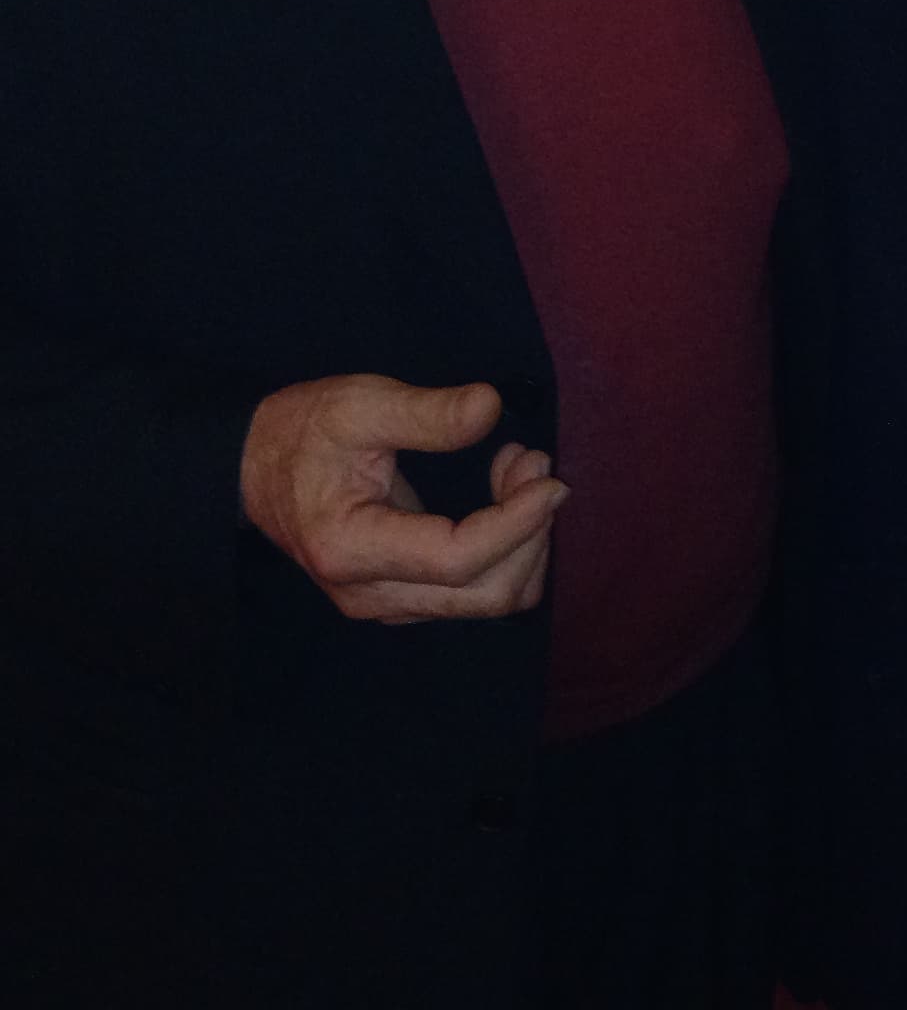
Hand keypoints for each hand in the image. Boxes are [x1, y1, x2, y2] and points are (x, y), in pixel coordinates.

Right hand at [240, 374, 565, 625]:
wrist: (255, 467)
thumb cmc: (305, 432)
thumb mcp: (361, 405)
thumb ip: (427, 412)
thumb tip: (490, 406)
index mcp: (351, 550)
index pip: (458, 561)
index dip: (517, 524)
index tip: (548, 478)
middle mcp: (370, 595)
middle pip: (486, 594)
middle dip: (530, 530)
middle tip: (532, 460)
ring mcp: (387, 604)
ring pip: (490, 598)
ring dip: (525, 539)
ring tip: (518, 468)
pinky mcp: (404, 597)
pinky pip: (478, 590)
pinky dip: (508, 547)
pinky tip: (502, 493)